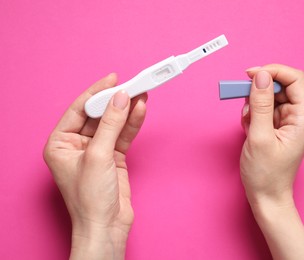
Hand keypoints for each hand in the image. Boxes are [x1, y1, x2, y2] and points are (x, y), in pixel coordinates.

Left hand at [43, 73, 146, 259]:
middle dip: (115, 100)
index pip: (80, 109)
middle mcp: (77, 145)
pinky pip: (123, 134)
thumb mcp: (98, 156)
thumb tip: (120, 99)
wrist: (107, 226)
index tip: (113, 78)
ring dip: (127, 110)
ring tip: (142, 93)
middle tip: (132, 85)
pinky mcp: (114, 156)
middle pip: (99, 114)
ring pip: (114, 123)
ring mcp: (97, 150)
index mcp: (61, 143)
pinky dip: (133, 123)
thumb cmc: (90, 199)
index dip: (97, 92)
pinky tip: (141, 110)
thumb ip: (110, 125)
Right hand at [240, 64, 303, 207]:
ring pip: (268, 97)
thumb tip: (260, 76)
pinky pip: (263, 109)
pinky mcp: (275, 126)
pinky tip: (249, 130)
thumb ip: (260, 104)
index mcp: (303, 117)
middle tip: (241, 98)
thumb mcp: (259, 136)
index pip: (295, 79)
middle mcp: (298, 116)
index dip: (273, 71)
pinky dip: (252, 115)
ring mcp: (287, 121)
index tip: (251, 74)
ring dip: (253, 105)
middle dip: (258, 90)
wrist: (265, 197)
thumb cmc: (266, 174)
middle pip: (280, 86)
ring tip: (248, 124)